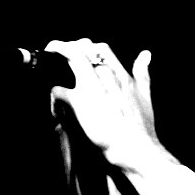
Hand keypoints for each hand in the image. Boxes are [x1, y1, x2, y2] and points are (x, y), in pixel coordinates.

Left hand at [45, 39, 159, 170]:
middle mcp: (106, 77)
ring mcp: (92, 88)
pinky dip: (53, 94)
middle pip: (82, 50)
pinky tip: (53, 102)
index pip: (101, 48)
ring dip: (56, 60)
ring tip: (48, 65)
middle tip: (56, 53)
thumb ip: (142, 72)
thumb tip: (146, 54)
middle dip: (67, 48)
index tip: (77, 49)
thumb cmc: (141, 127)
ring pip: (70, 60)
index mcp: (121, 74)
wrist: (135, 148)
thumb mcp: (145, 94)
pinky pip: (58, 90)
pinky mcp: (79, 103)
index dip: (86, 46)